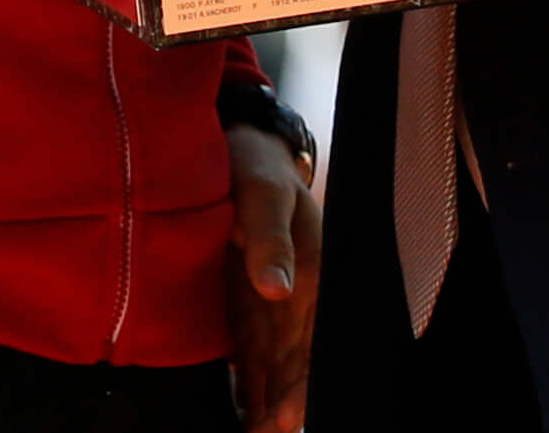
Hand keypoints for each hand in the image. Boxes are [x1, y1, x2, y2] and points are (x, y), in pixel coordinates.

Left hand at [226, 119, 319, 431]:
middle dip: (287, 402)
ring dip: (267, 402)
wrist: (230, 144)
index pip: (318, 337)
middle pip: (299, 361)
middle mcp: (296, 291)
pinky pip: (250, 353)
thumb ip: (269, 237)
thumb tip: (277, 288)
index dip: (307, 380)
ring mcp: (270, 300)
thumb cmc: (252, 163)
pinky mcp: (243, 303)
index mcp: (313, 267)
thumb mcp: (261, 191)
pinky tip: (240, 413)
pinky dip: (247, 386)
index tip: (290, 415)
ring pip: (276, 364)